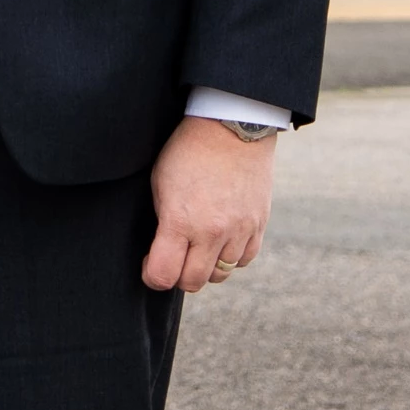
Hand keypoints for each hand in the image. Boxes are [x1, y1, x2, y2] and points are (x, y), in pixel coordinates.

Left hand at [143, 117, 276, 294]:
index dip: (151, 276)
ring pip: (221, 274)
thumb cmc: (187, 151)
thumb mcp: (160, 184)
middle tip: (175, 257)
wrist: (231, 127)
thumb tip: (162, 252)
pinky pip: (244, 260)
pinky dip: (230, 256)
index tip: (150, 263)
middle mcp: (212, 232)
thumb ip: (162, 223)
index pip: (162, 275)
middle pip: (192, 282)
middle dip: (178, 275)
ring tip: (199, 246)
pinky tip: (222, 239)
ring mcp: (239, 230)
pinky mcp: (258, 225)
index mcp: (180, 221)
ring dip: (206, 266)